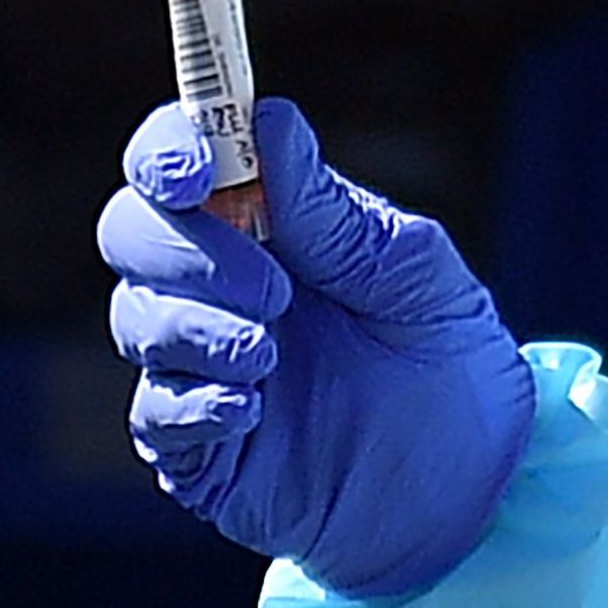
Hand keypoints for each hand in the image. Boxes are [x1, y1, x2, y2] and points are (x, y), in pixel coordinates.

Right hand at [99, 96, 535, 601]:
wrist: (477, 488)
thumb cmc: (448, 362)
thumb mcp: (412, 273)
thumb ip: (332, 211)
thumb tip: (268, 120)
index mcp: (263, 222)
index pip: (175, 161)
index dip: (165, 149)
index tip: (191, 167)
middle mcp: (215, 285)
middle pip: (130, 231)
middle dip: (184, 247)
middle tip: (272, 288)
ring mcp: (200, 366)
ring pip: (135, 318)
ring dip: (195, 326)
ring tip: (271, 353)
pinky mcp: (198, 448)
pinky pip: (154, 414)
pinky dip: (194, 401)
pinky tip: (252, 409)